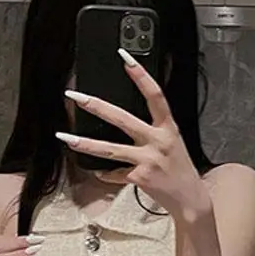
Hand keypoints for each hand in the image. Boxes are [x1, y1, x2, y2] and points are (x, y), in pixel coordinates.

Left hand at [58, 49, 213, 223]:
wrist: (189, 199)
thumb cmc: (179, 169)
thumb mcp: (172, 142)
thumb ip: (153, 129)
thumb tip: (125, 119)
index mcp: (168, 128)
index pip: (155, 95)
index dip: (140, 75)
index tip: (125, 57)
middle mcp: (158, 141)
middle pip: (122, 119)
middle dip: (97, 106)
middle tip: (76, 97)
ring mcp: (148, 160)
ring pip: (110, 150)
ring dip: (85, 143)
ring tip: (65, 137)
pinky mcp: (139, 178)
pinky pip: (114, 173)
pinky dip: (105, 173)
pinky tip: (99, 172)